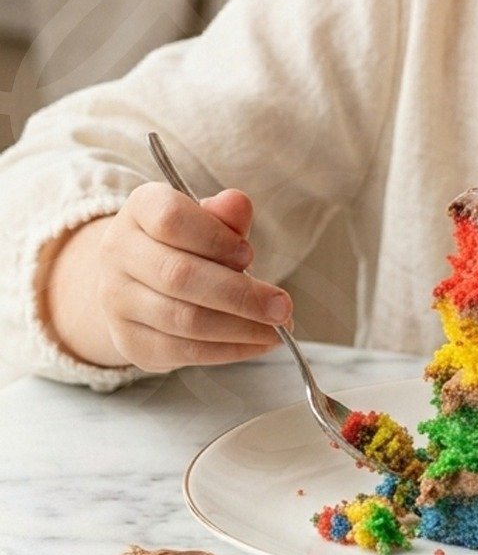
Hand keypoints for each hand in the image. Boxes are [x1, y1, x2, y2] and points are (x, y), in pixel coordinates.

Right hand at [92, 182, 292, 371]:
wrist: (140, 280)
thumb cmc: (187, 243)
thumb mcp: (208, 220)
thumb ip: (226, 214)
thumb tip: (238, 204)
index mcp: (140, 210)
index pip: (171, 219)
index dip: (215, 238)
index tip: (249, 254)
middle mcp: (118, 253)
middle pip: (179, 276)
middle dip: (240, 295)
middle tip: (282, 307)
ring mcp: (117, 301)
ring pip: (183, 319)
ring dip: (239, 328)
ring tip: (277, 329)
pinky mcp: (130, 342)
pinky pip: (182, 351)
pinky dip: (227, 350)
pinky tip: (257, 343)